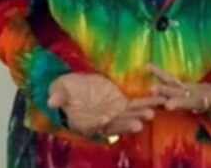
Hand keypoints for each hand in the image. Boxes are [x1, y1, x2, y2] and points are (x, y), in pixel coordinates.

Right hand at [47, 73, 165, 137]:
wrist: (75, 86)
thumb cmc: (64, 90)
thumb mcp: (59, 91)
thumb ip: (58, 97)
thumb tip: (51, 102)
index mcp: (85, 122)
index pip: (93, 126)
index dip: (100, 124)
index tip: (106, 119)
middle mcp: (102, 122)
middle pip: (116, 124)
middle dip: (127, 124)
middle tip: (138, 124)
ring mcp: (114, 114)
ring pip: (129, 116)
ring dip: (140, 115)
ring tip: (151, 113)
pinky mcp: (122, 104)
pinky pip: (137, 105)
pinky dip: (147, 104)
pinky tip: (159, 101)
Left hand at [146, 63, 210, 116]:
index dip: (203, 101)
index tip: (195, 102)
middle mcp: (204, 100)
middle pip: (189, 102)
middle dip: (177, 102)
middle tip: (164, 103)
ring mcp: (194, 96)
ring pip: (177, 94)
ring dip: (164, 91)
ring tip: (151, 88)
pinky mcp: (188, 89)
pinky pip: (173, 83)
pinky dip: (161, 76)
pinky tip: (149, 68)